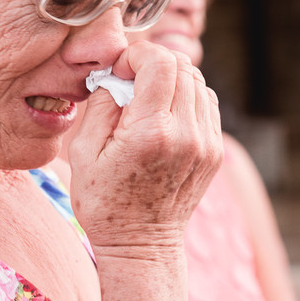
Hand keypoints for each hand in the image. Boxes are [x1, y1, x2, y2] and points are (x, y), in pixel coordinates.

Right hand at [67, 41, 222, 251]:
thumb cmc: (105, 202)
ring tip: (147, 98)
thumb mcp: (85, 153)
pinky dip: (186, 96)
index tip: (120, 70)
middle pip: (182, 66)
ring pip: (197, 81)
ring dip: (171, 78)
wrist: (141, 245)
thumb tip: (116, 75)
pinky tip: (164, 113)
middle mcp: (186, 134)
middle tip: (130, 80)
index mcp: (151, 132)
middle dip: (153, 63)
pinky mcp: (214, 151)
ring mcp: (206, 143)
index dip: (138, 55)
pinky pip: (206, 103)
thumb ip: (102, 104)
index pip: (161, 63)